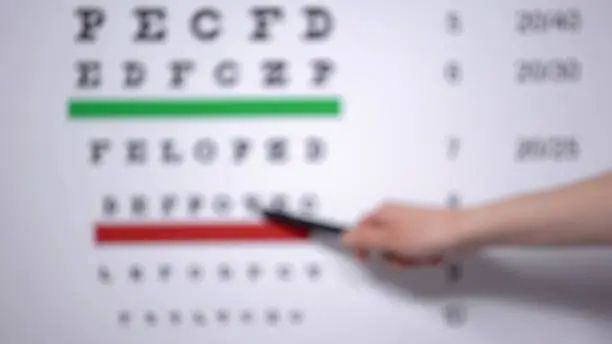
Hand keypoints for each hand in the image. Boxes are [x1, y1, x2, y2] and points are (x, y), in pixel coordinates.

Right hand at [341, 203, 468, 266]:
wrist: (463, 233)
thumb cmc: (430, 232)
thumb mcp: (389, 240)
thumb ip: (363, 240)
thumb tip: (343, 237)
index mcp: (383, 213)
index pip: (359, 229)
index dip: (361, 245)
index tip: (366, 257)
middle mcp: (395, 217)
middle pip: (378, 242)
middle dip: (390, 255)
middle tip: (400, 255)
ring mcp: (409, 226)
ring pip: (396, 250)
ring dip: (406, 259)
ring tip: (418, 255)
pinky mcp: (423, 235)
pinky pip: (411, 252)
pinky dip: (419, 257)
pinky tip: (428, 255)